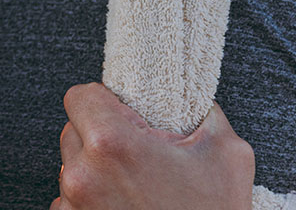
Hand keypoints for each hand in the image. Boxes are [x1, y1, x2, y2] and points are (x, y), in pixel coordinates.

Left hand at [51, 83, 253, 209]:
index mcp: (111, 144)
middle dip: (101, 136)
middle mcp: (82, 174)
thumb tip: (193, 100)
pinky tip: (123, 205)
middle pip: (73, 130)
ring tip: (134, 185)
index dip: (104, 101)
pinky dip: (91, 199)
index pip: (80, 97)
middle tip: (137, 154)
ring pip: (70, 166)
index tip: (122, 113)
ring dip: (94, 169)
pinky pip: (69, 199)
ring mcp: (72, 205)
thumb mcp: (226, 155)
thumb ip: (202, 114)